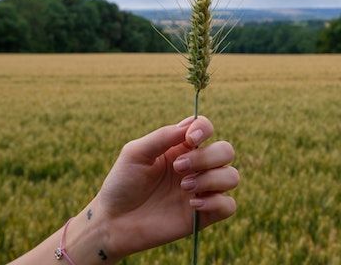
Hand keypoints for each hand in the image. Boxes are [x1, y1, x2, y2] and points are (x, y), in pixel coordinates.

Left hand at [97, 115, 238, 258]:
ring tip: (183, 187)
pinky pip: (229, 205)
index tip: (190, 139)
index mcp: (179, 147)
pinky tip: (192, 204)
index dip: (204, 129)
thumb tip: (189, 126)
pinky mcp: (203, 214)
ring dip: (211, 179)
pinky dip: (215, 202)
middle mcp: (195, 165)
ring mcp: (201, 189)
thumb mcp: (136, 152)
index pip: (205, 128)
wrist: (115, 221)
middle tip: (178, 168)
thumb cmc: (123, 182)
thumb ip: (162, 137)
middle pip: (225, 150)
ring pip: (231, 176)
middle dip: (206, 157)